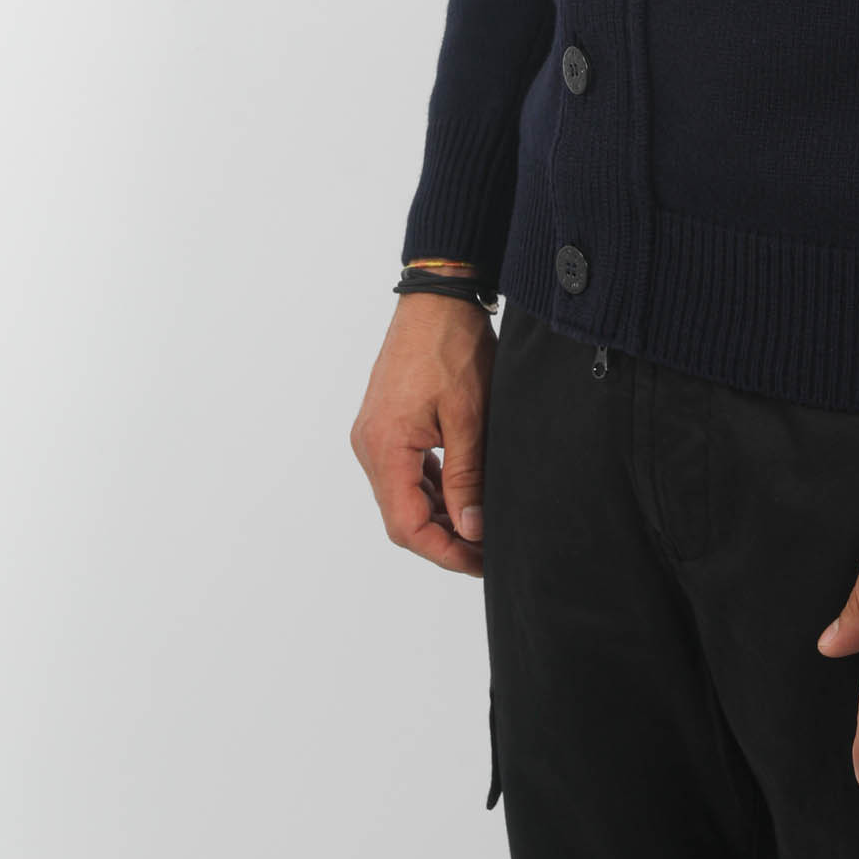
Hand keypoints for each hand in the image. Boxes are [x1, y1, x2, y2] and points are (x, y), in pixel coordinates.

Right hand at [350, 295, 494, 575]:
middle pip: (402, 516)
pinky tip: (461, 493)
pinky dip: (431, 487)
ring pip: (404, 495)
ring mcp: (375, 433)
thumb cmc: (452, 346)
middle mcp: (370, 445)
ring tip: (481, 526)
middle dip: (445, 539)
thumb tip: (471, 530)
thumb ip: (467, 476)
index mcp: (385, 447)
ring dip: (439, 515)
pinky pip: (405, 470)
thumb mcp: (469, 416)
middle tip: (487, 550)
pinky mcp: (386, 422)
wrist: (438, 296)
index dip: (444, 552)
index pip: (407, 526)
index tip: (480, 562)